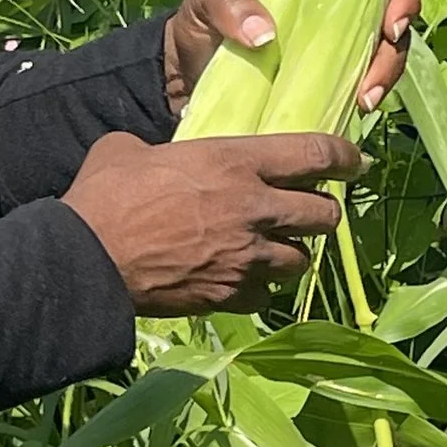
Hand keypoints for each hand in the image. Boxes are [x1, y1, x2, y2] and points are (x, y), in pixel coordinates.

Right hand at [62, 127, 363, 315]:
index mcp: (236, 162)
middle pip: (324, 215)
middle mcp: (255, 209)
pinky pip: (266, 296)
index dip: (345, 157)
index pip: (316, 155)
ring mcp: (247, 258)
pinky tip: (242, 282)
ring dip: (292, 255)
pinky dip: (260, 289)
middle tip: (311, 213)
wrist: (89, 260)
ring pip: (302, 262)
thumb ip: (164, 150)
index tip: (356, 162)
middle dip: (323, 213)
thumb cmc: (106, 197)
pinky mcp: (231, 296)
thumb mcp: (131, 150)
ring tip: (274, 252)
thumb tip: (157, 158)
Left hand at [162, 0, 422, 115]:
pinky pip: (360, 94)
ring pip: (386, 61)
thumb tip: (265, 34)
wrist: (181, 78)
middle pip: (393, 26)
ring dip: (385, 81)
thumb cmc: (198, 24)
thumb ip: (228, 2)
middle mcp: (338, 16)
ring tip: (363, 103)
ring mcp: (336, 55)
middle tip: (372, 83)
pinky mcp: (326, 91)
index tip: (391, 23)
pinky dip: (363, 103)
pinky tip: (350, 116)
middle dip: (394, 54)